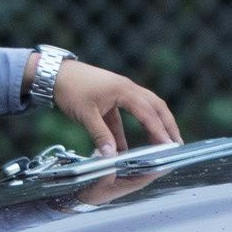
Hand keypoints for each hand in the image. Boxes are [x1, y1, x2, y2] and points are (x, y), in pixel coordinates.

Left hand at [46, 57, 181, 155]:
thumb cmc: (70, 89)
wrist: (54, 73)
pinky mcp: (113, 98)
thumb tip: (112, 157)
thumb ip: (101, 136)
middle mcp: (128, 89)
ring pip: (146, 109)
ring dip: (155, 125)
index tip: (169, 146)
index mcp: (124, 90)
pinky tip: (127, 149)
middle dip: (168, 125)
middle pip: (156, 107)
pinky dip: (131, 130)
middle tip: (176, 144)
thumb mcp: (86, 115)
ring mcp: (122, 92)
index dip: (159, 130)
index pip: (148, 113)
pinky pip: (128, 115)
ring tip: (162, 143)